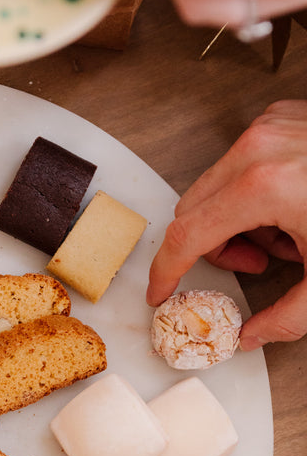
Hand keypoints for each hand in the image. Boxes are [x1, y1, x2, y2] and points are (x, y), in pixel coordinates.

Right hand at [147, 100, 306, 349]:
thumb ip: (287, 317)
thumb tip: (251, 336)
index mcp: (263, 185)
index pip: (185, 235)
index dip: (166, 272)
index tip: (161, 290)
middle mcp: (257, 148)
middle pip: (193, 210)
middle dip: (212, 246)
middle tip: (256, 263)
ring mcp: (269, 128)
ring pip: (213, 188)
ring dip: (235, 222)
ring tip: (285, 235)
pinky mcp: (281, 120)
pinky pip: (240, 166)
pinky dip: (254, 195)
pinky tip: (295, 208)